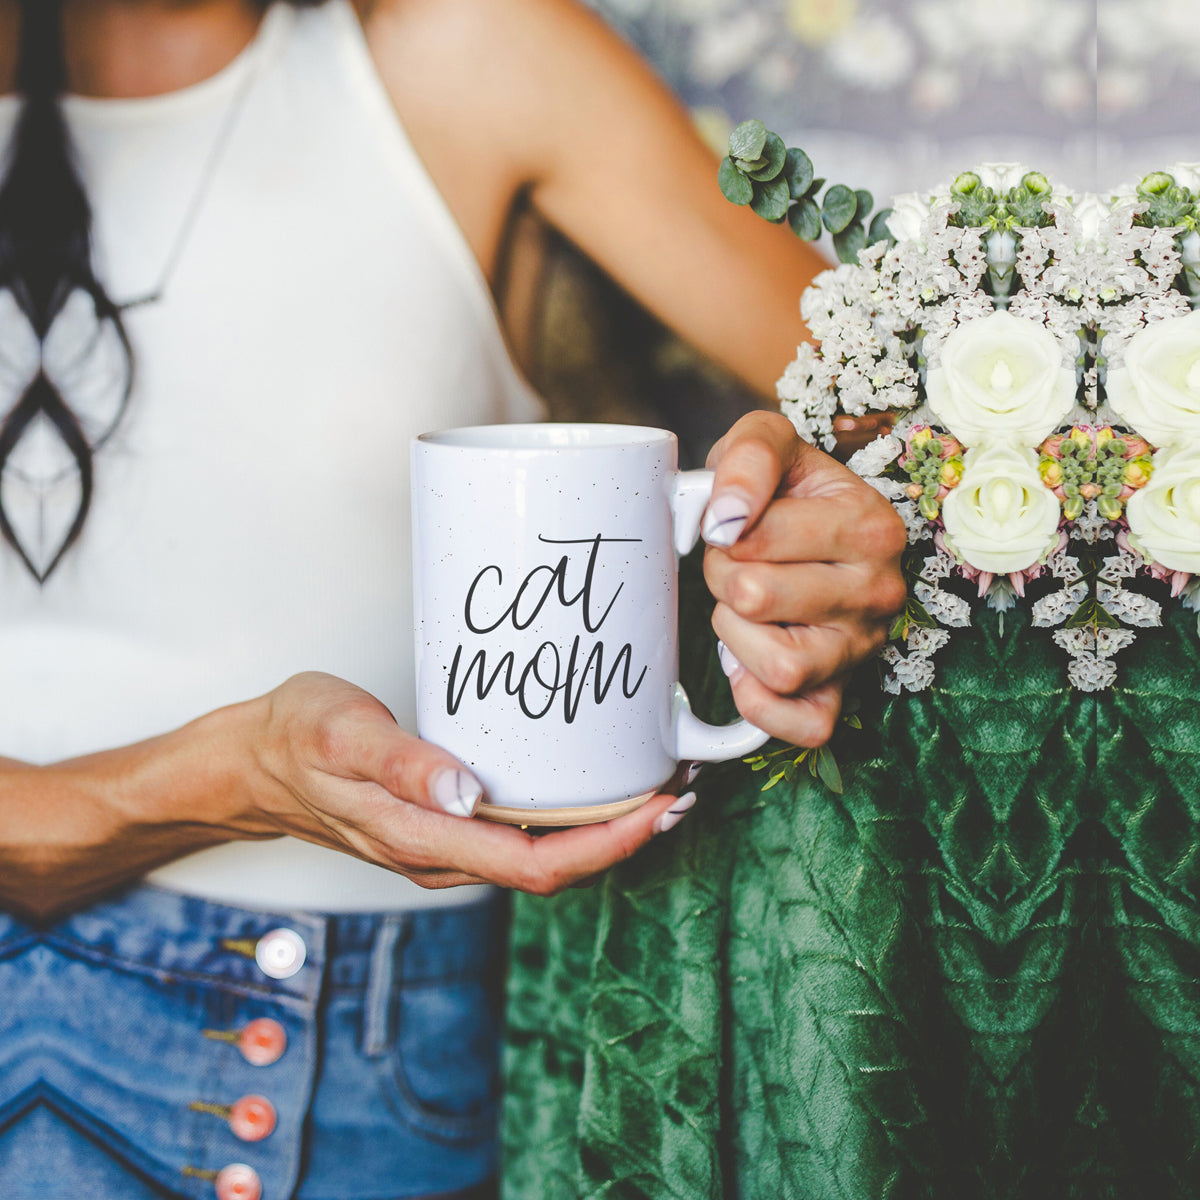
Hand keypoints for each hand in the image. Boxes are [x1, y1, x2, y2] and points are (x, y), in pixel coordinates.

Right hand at [234, 673, 686, 895]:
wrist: (249, 764)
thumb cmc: (293, 738)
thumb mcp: (339, 733)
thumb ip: (400, 763)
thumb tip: (463, 793)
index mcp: (421, 840)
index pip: (535, 865)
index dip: (608, 844)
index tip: (660, 806)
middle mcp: (439, 857)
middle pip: (550, 870)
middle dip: (623, 839)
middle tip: (679, 788)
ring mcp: (440, 849)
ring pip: (536, 858)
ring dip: (600, 831)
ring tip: (649, 784)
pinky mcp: (439, 830)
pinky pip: (515, 839)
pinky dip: (563, 820)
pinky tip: (583, 786)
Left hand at [700, 412, 906, 746]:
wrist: (810, 529)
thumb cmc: (787, 490)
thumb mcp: (770, 442)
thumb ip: (748, 456)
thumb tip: (725, 517)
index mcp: (871, 527)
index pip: (753, 537)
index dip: (723, 530)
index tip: (738, 524)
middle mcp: (880, 593)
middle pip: (754, 599)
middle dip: (723, 578)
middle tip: (738, 566)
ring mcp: (863, 650)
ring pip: (777, 667)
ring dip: (736, 637)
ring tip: (748, 610)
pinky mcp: (840, 697)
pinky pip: (800, 726)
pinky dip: (759, 702)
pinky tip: (749, 664)